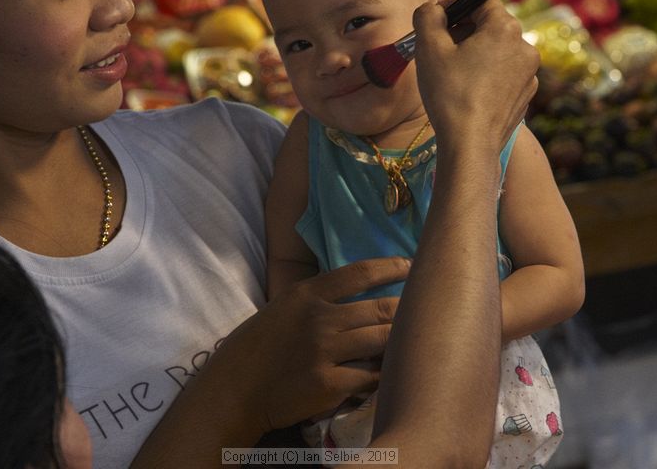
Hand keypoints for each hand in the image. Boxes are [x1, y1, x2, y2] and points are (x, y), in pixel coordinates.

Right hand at [226, 257, 408, 431]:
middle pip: (381, 309)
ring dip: (398, 344)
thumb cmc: (258, 346)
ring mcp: (325, 352)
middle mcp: (319, 319)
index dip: (391, 267)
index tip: (410, 266)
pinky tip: (386, 376)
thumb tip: (358, 296)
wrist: (234, 389)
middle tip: (422, 314)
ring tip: (411, 345)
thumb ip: (318, 300)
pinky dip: (382, 376)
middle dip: (406, 312)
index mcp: (307, 294)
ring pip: (382, 341)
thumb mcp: (283, 308)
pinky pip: (372, 377)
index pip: (359, 273)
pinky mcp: (329, 384)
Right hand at [412, 0, 538, 153]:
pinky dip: (486, 74)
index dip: (455, 5)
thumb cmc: (450, 95)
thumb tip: (432, 10)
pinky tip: (467, 91)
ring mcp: (529, 73)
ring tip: (451, 73)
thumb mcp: (429, 48)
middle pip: (490, 25)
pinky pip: (503, 73)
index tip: (435, 20)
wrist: (470, 145)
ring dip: (474, 53)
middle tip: (438, 47)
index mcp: (505, 28)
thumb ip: (428, 17)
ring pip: (497, 50)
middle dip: (463, 31)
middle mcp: (525, 46)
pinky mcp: (525, 94)